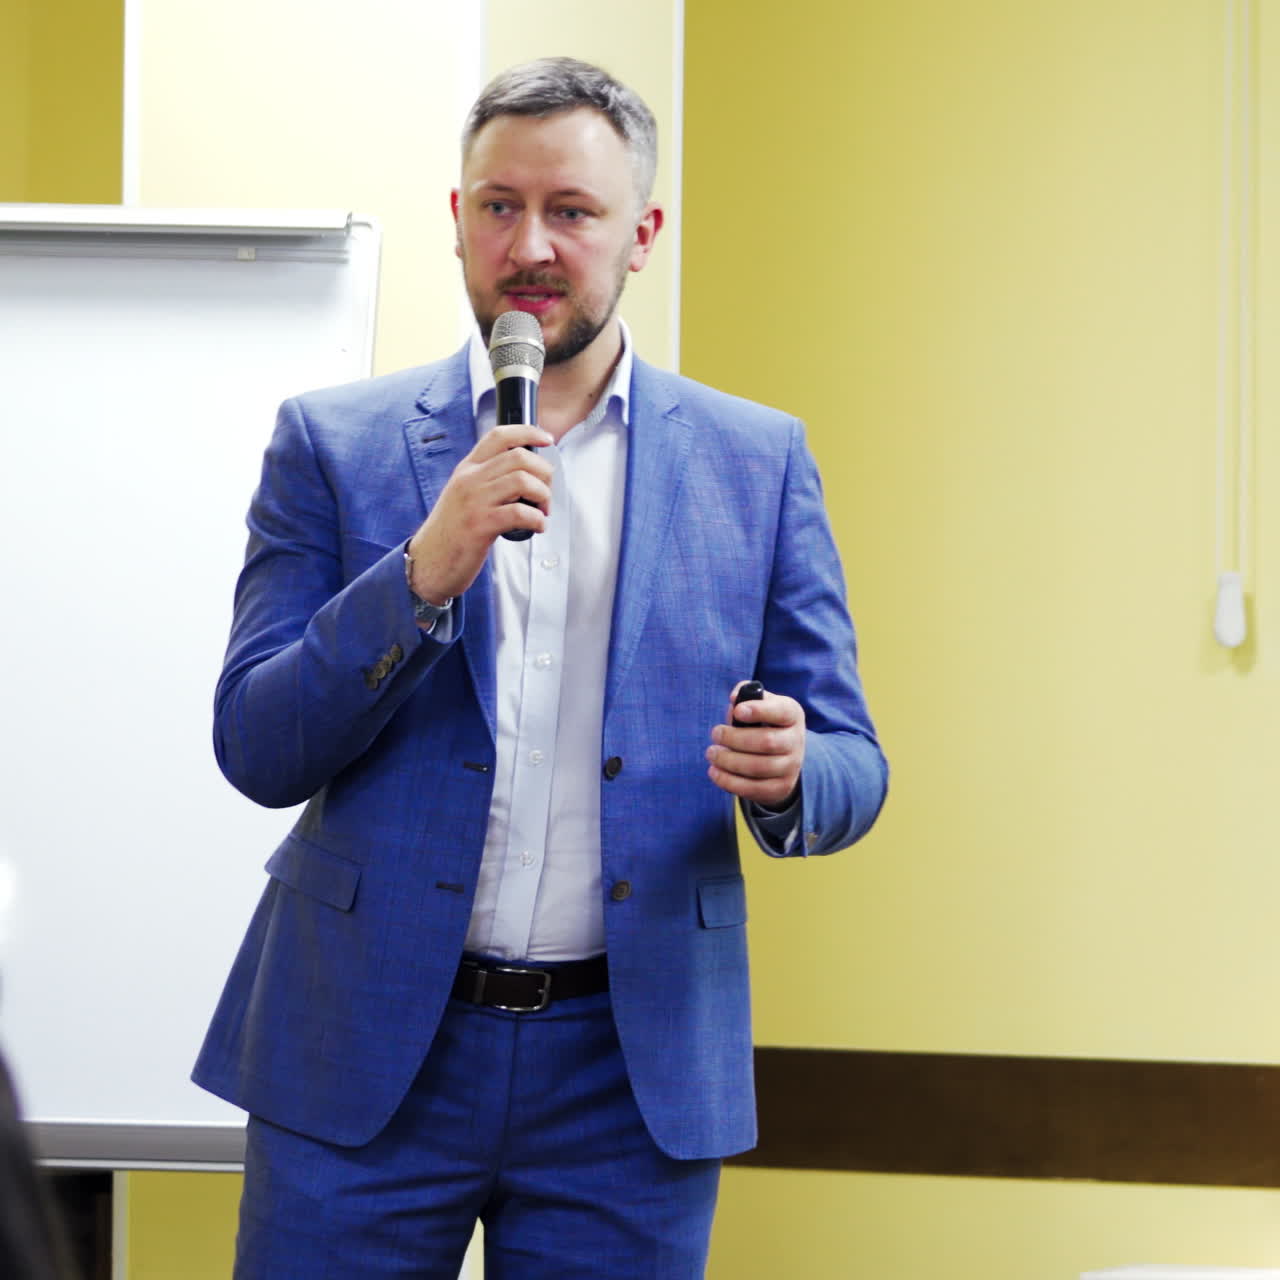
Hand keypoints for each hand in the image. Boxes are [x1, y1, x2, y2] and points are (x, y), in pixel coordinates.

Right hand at [406, 423, 553, 601]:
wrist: (428, 562)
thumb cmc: (451, 533)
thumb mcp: (463, 496)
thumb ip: (486, 480)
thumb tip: (525, 474)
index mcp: (466, 469)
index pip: (498, 436)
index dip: (528, 432)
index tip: (547, 439)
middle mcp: (469, 480)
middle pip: (519, 457)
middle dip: (544, 473)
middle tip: (546, 494)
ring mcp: (474, 502)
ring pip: (522, 480)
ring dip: (543, 496)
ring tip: (542, 512)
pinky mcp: (480, 525)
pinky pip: (520, 513)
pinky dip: (537, 519)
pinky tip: (537, 527)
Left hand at [705, 682, 804, 807]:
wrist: (783, 756)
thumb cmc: (764, 724)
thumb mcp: (760, 704)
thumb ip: (746, 695)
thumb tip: (735, 699)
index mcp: (792, 715)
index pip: (781, 711)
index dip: (759, 711)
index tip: (738, 711)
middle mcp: (796, 741)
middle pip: (766, 742)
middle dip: (735, 738)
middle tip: (715, 733)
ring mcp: (791, 767)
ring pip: (758, 767)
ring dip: (729, 761)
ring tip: (712, 753)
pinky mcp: (781, 788)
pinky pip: (754, 788)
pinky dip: (729, 782)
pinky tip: (714, 771)